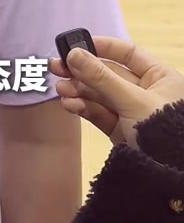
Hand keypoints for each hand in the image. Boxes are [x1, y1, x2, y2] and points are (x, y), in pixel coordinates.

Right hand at [50, 36, 183, 147]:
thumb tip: (73, 54)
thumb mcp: (133, 100)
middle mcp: (145, 91)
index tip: (76, 45)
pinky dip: (84, 108)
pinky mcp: (120, 130)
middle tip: (56, 66)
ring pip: (100, 94)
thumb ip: (101, 77)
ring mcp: (131, 111)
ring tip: (60, 89)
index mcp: (159, 77)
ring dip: (78, 90)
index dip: (102, 47)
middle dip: (82, 71)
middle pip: (108, 74)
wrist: (166, 177)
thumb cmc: (162, 129)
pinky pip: (99, 113)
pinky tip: (69, 104)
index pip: (127, 53)